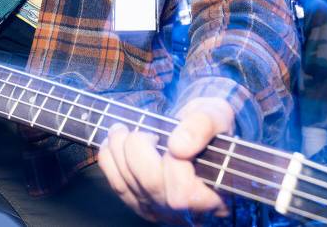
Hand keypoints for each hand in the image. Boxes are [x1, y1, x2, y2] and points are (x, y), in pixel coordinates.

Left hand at [98, 97, 234, 222]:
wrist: (203, 137)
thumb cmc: (212, 128)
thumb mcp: (217, 114)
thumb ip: (203, 126)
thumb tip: (178, 146)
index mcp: (213, 195)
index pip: (183, 192)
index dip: (173, 163)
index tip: (174, 140)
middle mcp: (187, 212)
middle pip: (151, 186)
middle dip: (137, 150)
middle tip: (142, 131)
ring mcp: (162, 211)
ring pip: (129, 185)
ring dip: (118, 150)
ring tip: (121, 130)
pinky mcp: (142, 205)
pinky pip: (117, 185)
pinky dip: (109, 160)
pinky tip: (112, 143)